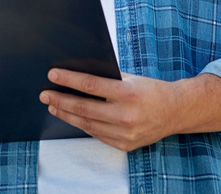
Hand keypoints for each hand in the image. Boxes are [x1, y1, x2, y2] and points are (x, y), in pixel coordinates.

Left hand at [38, 69, 220, 151]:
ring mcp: (125, 133)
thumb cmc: (151, 90)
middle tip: (45, 95)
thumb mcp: (131, 79)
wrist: (175, 111)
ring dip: (68, 114)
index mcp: (128, 94)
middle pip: (84, 108)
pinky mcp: (124, 145)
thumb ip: (108, 79)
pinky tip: (73, 117)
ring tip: (53, 106)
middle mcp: (126, 115)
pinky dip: (83, 125)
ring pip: (88, 124)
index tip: (53, 75)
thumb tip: (78, 77)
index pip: (91, 86)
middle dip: (61, 100)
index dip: (69, 80)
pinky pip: (97, 134)